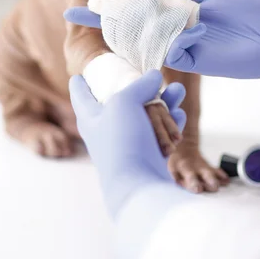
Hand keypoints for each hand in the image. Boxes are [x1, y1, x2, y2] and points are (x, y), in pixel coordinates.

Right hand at [65, 0, 259, 98]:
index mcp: (173, 9)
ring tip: (143, 21)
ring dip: (140, 30)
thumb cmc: (244, 10)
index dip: (106, 7)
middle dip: (107, 23)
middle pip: (132, 27)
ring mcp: (179, 45)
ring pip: (146, 40)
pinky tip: (198, 31)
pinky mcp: (191, 60)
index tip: (75, 7)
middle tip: (77, 15)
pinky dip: (178, 38)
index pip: (134, 7)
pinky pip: (170, 50)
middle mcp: (170, 29)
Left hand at [69, 70, 186, 217]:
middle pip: (120, 101)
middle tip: (149, 77)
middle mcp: (107, 128)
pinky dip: (170, 123)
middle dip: (139, 87)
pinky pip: (159, 133)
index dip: (80, 81)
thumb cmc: (122, 141)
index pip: (80, 94)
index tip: (79, 74)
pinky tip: (180, 115)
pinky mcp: (147, 155)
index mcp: (91, 116)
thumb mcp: (125, 102)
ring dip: (164, 102)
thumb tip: (155, 77)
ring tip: (178, 91)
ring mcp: (128, 142)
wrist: (140, 186)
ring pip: (145, 115)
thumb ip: (140, 85)